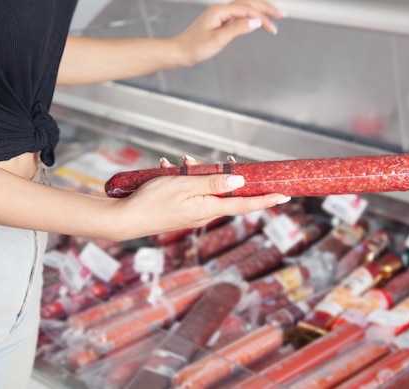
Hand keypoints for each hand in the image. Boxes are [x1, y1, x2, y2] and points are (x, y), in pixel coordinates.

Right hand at [116, 154, 288, 236]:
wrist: (125, 220)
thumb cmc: (152, 202)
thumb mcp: (184, 186)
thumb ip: (212, 183)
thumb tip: (239, 183)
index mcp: (208, 209)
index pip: (244, 205)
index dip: (265, 200)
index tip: (284, 196)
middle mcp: (204, 214)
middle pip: (226, 194)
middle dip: (226, 175)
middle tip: (228, 160)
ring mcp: (192, 214)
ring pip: (206, 189)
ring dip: (197, 172)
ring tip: (180, 161)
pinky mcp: (181, 211)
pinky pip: (190, 192)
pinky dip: (182, 178)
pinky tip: (166, 168)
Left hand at [173, 0, 284, 65]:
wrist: (179, 52)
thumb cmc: (193, 47)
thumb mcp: (217, 40)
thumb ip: (237, 29)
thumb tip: (255, 21)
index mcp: (219, 11)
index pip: (247, 10)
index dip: (262, 17)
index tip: (272, 27)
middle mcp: (220, 10)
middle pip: (248, 3)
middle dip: (266, 8)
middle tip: (281, 15)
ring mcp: (219, 15)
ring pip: (244, 8)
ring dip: (259, 10)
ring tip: (273, 15)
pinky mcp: (219, 22)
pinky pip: (238, 15)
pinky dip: (250, 16)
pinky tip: (256, 21)